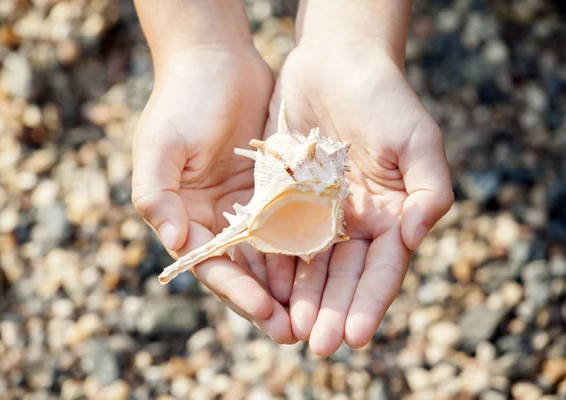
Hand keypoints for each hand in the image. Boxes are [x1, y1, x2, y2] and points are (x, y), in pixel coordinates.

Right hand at [131, 47, 296, 343]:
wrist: (216, 60)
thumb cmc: (182, 101)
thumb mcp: (160, 145)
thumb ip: (156, 193)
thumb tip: (175, 242)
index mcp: (186, 217)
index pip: (212, 266)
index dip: (236, 292)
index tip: (265, 312)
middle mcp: (216, 219)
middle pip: (244, 271)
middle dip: (268, 302)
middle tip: (297, 331)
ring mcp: (247, 205)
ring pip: (272, 255)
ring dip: (291, 286)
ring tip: (317, 312)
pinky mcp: (274, 189)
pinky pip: (292, 224)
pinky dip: (305, 248)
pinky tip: (326, 267)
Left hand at [263, 44, 453, 354]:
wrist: (336, 62)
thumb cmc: (384, 97)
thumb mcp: (418, 139)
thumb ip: (429, 189)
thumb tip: (415, 236)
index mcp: (391, 215)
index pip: (383, 269)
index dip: (369, 304)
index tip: (354, 337)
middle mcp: (356, 221)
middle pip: (344, 276)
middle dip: (332, 311)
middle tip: (317, 345)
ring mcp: (319, 212)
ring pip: (310, 265)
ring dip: (303, 298)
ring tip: (291, 328)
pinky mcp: (287, 198)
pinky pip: (280, 237)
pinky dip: (276, 264)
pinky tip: (268, 289)